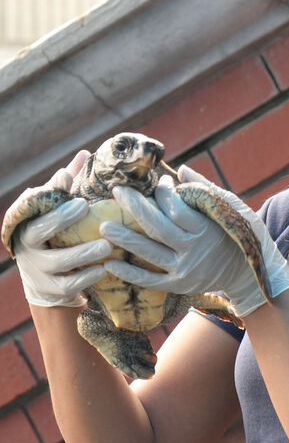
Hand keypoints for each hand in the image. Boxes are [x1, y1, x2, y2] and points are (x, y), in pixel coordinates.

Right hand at [10, 151, 111, 307]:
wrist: (45, 279)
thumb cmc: (57, 234)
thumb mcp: (57, 210)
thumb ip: (69, 187)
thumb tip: (86, 154)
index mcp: (28, 222)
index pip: (33, 204)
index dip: (48, 191)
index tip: (66, 178)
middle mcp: (28, 245)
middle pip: (39, 231)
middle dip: (60, 218)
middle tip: (84, 206)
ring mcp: (38, 269)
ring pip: (58, 261)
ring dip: (83, 252)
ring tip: (106, 245)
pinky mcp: (52, 288)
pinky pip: (69, 284)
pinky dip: (87, 276)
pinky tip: (106, 269)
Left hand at [100, 166, 288, 316]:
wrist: (248, 274)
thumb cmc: (240, 235)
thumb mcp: (232, 209)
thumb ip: (205, 190)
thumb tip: (180, 170)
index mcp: (206, 228)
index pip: (177, 208)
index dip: (164, 192)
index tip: (159, 181)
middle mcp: (194, 249)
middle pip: (157, 227)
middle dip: (135, 207)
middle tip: (116, 191)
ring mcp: (185, 270)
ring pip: (149, 252)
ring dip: (124, 239)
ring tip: (103, 227)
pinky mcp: (178, 285)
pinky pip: (150, 281)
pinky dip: (129, 274)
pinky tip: (110, 265)